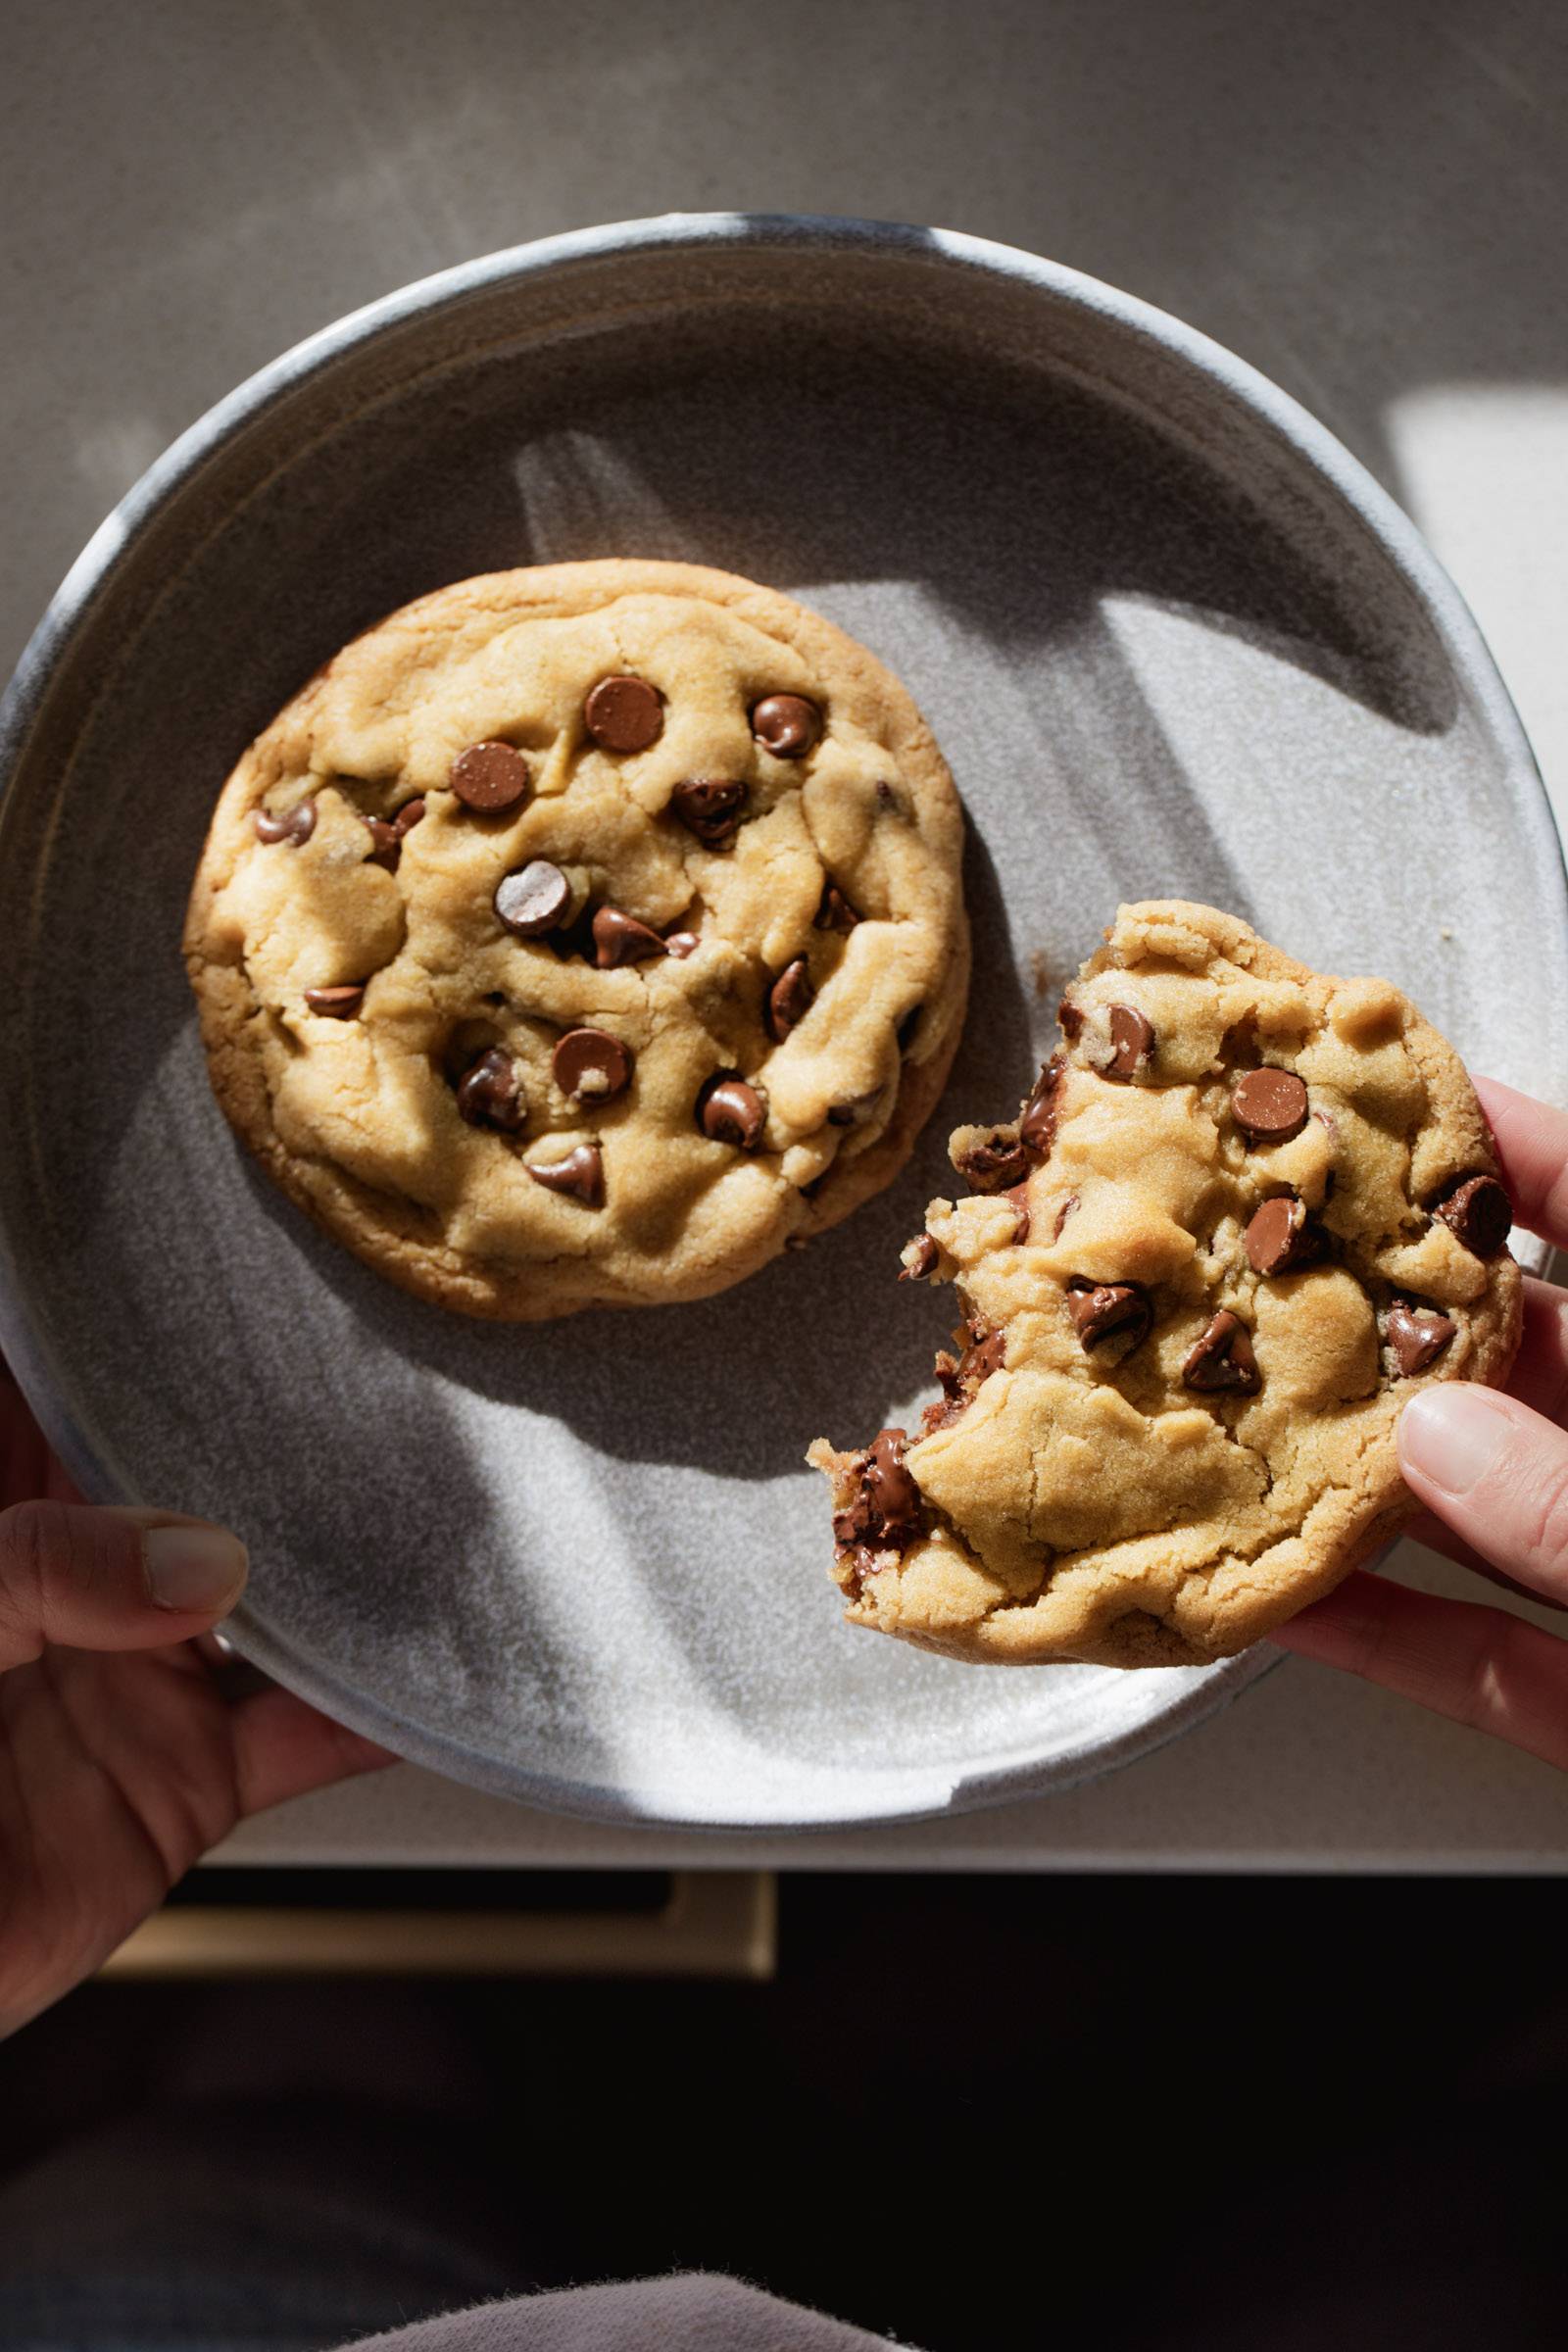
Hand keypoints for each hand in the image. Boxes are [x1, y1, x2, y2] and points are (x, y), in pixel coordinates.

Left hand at [0, 1370, 391, 2035]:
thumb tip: (199, 1565)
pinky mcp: (181, 1781)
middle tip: (388, 1377)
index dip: (154, 1325)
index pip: (78, 1383)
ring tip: (443, 1509)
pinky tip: (431, 1678)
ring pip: (276, 1597)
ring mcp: (134, 1673)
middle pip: (203, 1478)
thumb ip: (40, 1570)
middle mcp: (75, 1574)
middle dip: (288, 1432)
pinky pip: (304, 1740)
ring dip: (354, 1567)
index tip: (248, 1263)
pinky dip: (376, 1718)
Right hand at [1274, 1077, 1567, 1767]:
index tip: (1398, 1104)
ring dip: (1368, 1485)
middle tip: (1264, 1277)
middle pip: (1541, 1362)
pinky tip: (1292, 1606)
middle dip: (1400, 1322)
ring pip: (1494, 1517)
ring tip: (1238, 1431)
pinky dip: (1394, 1642)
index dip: (1526, 1156)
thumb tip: (1443, 1447)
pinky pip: (1494, 1666)